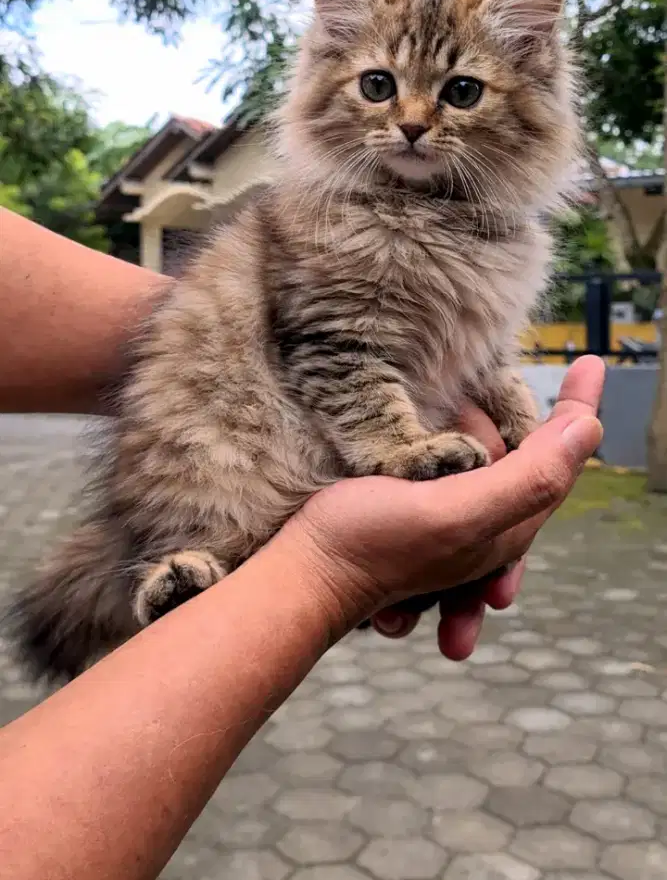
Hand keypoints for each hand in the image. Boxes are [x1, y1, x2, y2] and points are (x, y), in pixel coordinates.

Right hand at [284, 356, 603, 644]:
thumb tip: (588, 430)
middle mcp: (492, 522)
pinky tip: (418, 440)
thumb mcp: (455, 512)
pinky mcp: (424, 508)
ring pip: (481, 450)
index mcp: (511, 525)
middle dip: (492, 422)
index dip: (580, 407)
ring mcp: (457, 516)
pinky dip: (440, 442)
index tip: (591, 361)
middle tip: (445, 420)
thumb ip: (529, 479)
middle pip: (520, 449)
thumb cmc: (369, 543)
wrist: (304, 572)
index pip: (564, 456)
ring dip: (460, 431)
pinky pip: (446, 459)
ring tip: (422, 440)